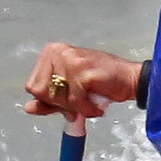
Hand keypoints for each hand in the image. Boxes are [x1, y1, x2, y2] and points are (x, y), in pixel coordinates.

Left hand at [22, 43, 141, 119]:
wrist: (131, 79)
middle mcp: (58, 52)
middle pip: (41, 92)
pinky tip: (97, 105)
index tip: (69, 101)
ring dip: (76, 108)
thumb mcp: (71, 91)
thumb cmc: (102, 83)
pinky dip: (87, 109)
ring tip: (91, 101)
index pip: (33, 86)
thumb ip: (49, 101)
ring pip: (57, 98)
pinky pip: (75, 101)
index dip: (50, 101)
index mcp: (51, 52)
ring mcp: (69, 60)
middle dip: (62, 104)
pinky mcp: (82, 70)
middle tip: (80, 103)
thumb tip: (28, 108)